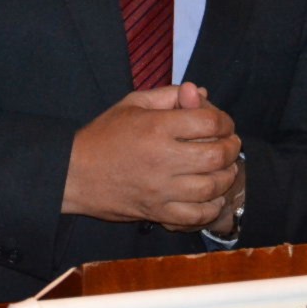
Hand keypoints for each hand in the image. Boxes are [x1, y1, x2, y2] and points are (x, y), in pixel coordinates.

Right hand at [62, 82, 241, 229]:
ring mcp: (160, 190)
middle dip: (231, 147)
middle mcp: (162, 159)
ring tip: (225, 168)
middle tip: (229, 144)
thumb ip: (168, 95)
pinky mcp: (157, 212)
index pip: (209, 122)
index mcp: (156, 127)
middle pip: (216, 155)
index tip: (222, 122)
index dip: (224, 120)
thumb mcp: (132, 104)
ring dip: (226, 176)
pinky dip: (211, 207)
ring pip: (211, 187)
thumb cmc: (104, 135)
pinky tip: (212, 196)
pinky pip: (196, 216)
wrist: (75, 174)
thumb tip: (199, 91)